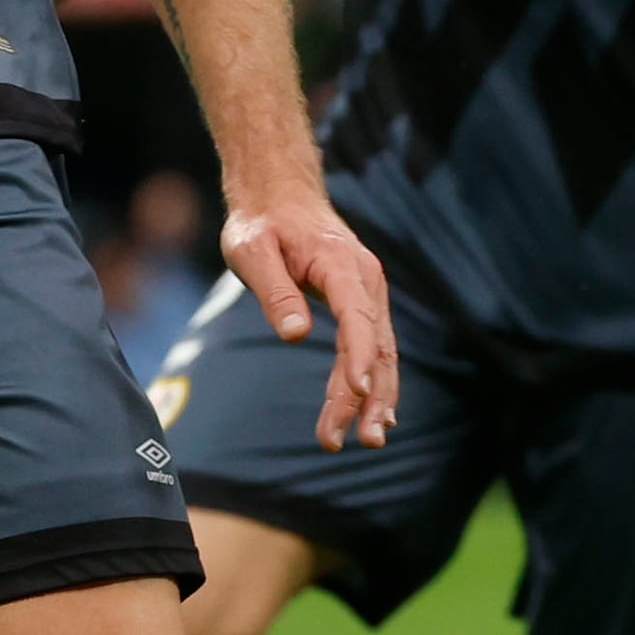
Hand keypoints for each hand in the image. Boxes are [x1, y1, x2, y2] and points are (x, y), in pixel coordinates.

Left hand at [221, 191, 396, 449]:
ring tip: (370, 440)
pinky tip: (376, 415)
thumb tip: (295, 336)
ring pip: (382, 352)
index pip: (357, 317)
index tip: (355, 393)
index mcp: (340, 265)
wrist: (279, 194)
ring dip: (377, 397)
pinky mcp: (362, 304)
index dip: (358, 357)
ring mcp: (368, 293)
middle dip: (369, 395)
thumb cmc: (261, 222)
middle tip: (358, 440)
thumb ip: (275, 292)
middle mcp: (365, 281)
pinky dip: (378, 382)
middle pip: (375, 345)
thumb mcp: (252, 251)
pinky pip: (376, 347)